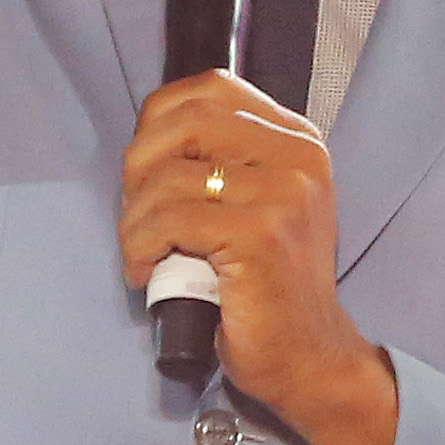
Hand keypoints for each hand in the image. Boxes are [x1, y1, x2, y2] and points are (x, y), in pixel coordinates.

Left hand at [120, 71, 398, 444]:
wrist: (310, 356)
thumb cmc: (270, 286)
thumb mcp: (259, 205)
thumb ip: (225, 162)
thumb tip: (150, 139)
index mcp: (299, 140)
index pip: (210, 88)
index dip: (158, 122)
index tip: (148, 171)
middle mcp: (298, 157)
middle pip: (184, 123)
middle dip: (138, 168)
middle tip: (137, 215)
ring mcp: (284, 194)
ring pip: (169, 178)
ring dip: (134, 221)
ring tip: (142, 253)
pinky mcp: (261, 235)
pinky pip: (171, 220)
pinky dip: (141, 247)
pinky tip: (146, 272)